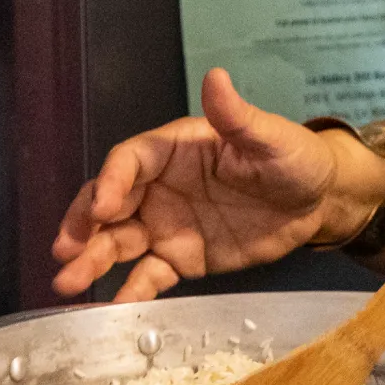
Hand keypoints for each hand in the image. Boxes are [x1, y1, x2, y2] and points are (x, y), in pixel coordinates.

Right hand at [50, 68, 384, 300]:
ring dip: (91, 260)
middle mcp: (160, 186)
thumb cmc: (294, 158)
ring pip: (118, 241)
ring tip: (67, 283)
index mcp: (175, 149)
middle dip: (83, 225)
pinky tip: (113, 307)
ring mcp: (166, 224)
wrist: (319, 203)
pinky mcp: (181, 258)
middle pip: (109, 202)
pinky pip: (149, 275)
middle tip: (65, 251)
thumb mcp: (271, 138)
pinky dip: (130, 291)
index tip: (104, 207)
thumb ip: (238, 116)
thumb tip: (216, 77)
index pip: (130, 160)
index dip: (112, 181)